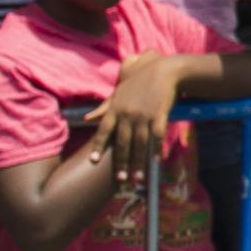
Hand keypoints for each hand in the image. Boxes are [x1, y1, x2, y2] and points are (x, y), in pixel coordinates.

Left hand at [82, 51, 184, 185]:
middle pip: (122, 142)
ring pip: (139, 144)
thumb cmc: (140, 80)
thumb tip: (87, 118)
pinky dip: (156, 150)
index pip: (103, 131)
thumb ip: (104, 107)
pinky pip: (156, 136)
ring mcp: (144, 115)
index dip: (99, 146)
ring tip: (138, 178)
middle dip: (121, 163)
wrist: (164, 70)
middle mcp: (127, 114)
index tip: (94, 161)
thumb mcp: (119, 91)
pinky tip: (156, 162)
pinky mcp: (160, 115)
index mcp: (115, 109)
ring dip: (138, 163)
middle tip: (120, 179)